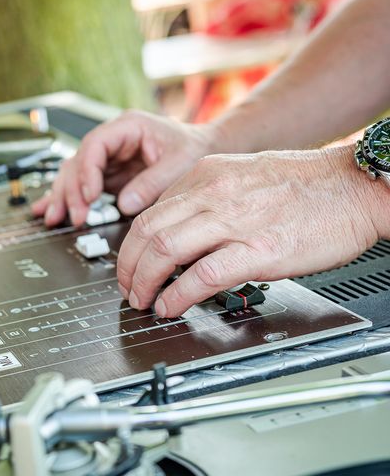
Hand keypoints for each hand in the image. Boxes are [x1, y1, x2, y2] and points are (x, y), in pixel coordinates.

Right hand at [31, 110, 220, 226]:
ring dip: (63, 196)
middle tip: (76, 216)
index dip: (88, 171)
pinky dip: (68, 199)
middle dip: (72, 190)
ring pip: (74, 173)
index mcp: (128, 127)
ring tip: (55, 217)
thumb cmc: (194, 149)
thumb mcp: (179, 164)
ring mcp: (108, 158)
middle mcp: (113, 140)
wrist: (205, 150)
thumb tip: (124, 204)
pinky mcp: (108, 175)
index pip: (95, 145)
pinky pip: (81, 185)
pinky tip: (49, 210)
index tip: (90, 196)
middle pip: (79, 161)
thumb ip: (152, 183)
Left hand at [117, 145, 386, 317]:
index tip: (131, 264)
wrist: (354, 186)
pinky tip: (171, 306)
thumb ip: (205, 199)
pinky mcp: (258, 250)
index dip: (131, 246)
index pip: (149, 212)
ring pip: (165, 252)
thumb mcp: (241, 176)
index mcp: (206, 175)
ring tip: (143, 301)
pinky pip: (201, 276)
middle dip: (127, 267)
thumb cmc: (304, 185)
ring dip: (144, 283)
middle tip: (128, 288)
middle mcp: (213, 194)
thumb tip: (177, 231)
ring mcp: (234, 221)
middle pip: (146, 232)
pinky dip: (177, 296)